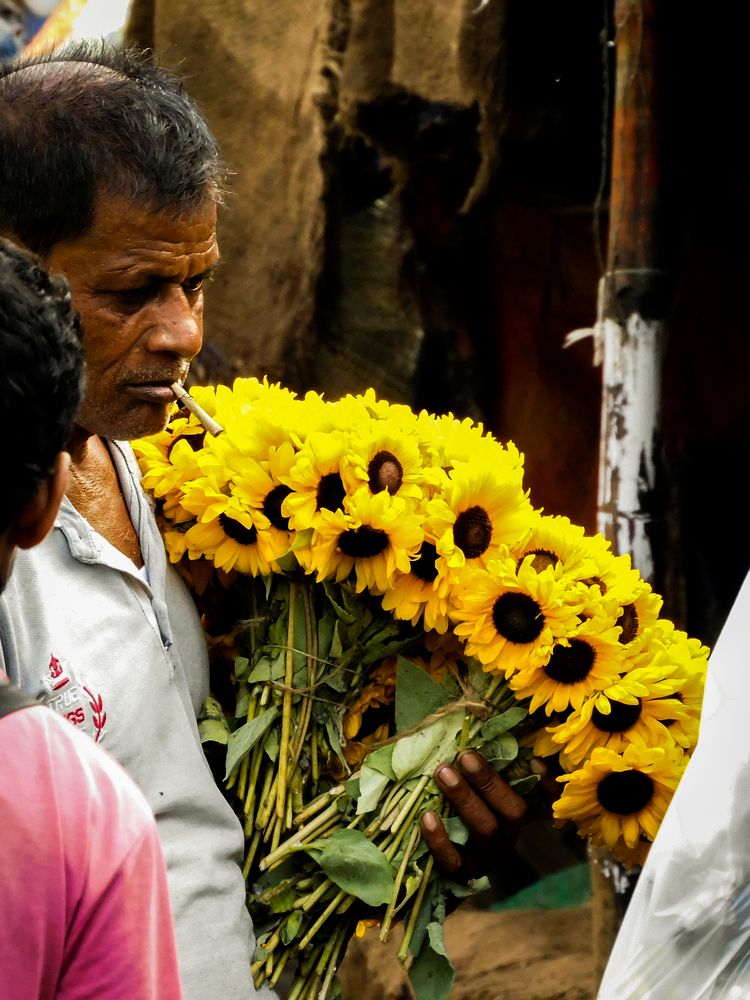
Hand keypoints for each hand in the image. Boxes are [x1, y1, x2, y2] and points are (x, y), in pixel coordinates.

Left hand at [420, 749, 559, 883]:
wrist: (441, 858)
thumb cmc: (461, 802)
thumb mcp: (478, 781)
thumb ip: (491, 760)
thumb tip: (490, 724)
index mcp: (520, 811)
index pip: (548, 799)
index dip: (548, 784)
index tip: (536, 760)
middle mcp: (511, 834)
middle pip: (513, 811)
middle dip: (488, 782)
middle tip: (464, 756)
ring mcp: (489, 856)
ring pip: (485, 830)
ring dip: (464, 799)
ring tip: (442, 773)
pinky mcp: (464, 874)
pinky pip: (455, 861)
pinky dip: (440, 840)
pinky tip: (427, 816)